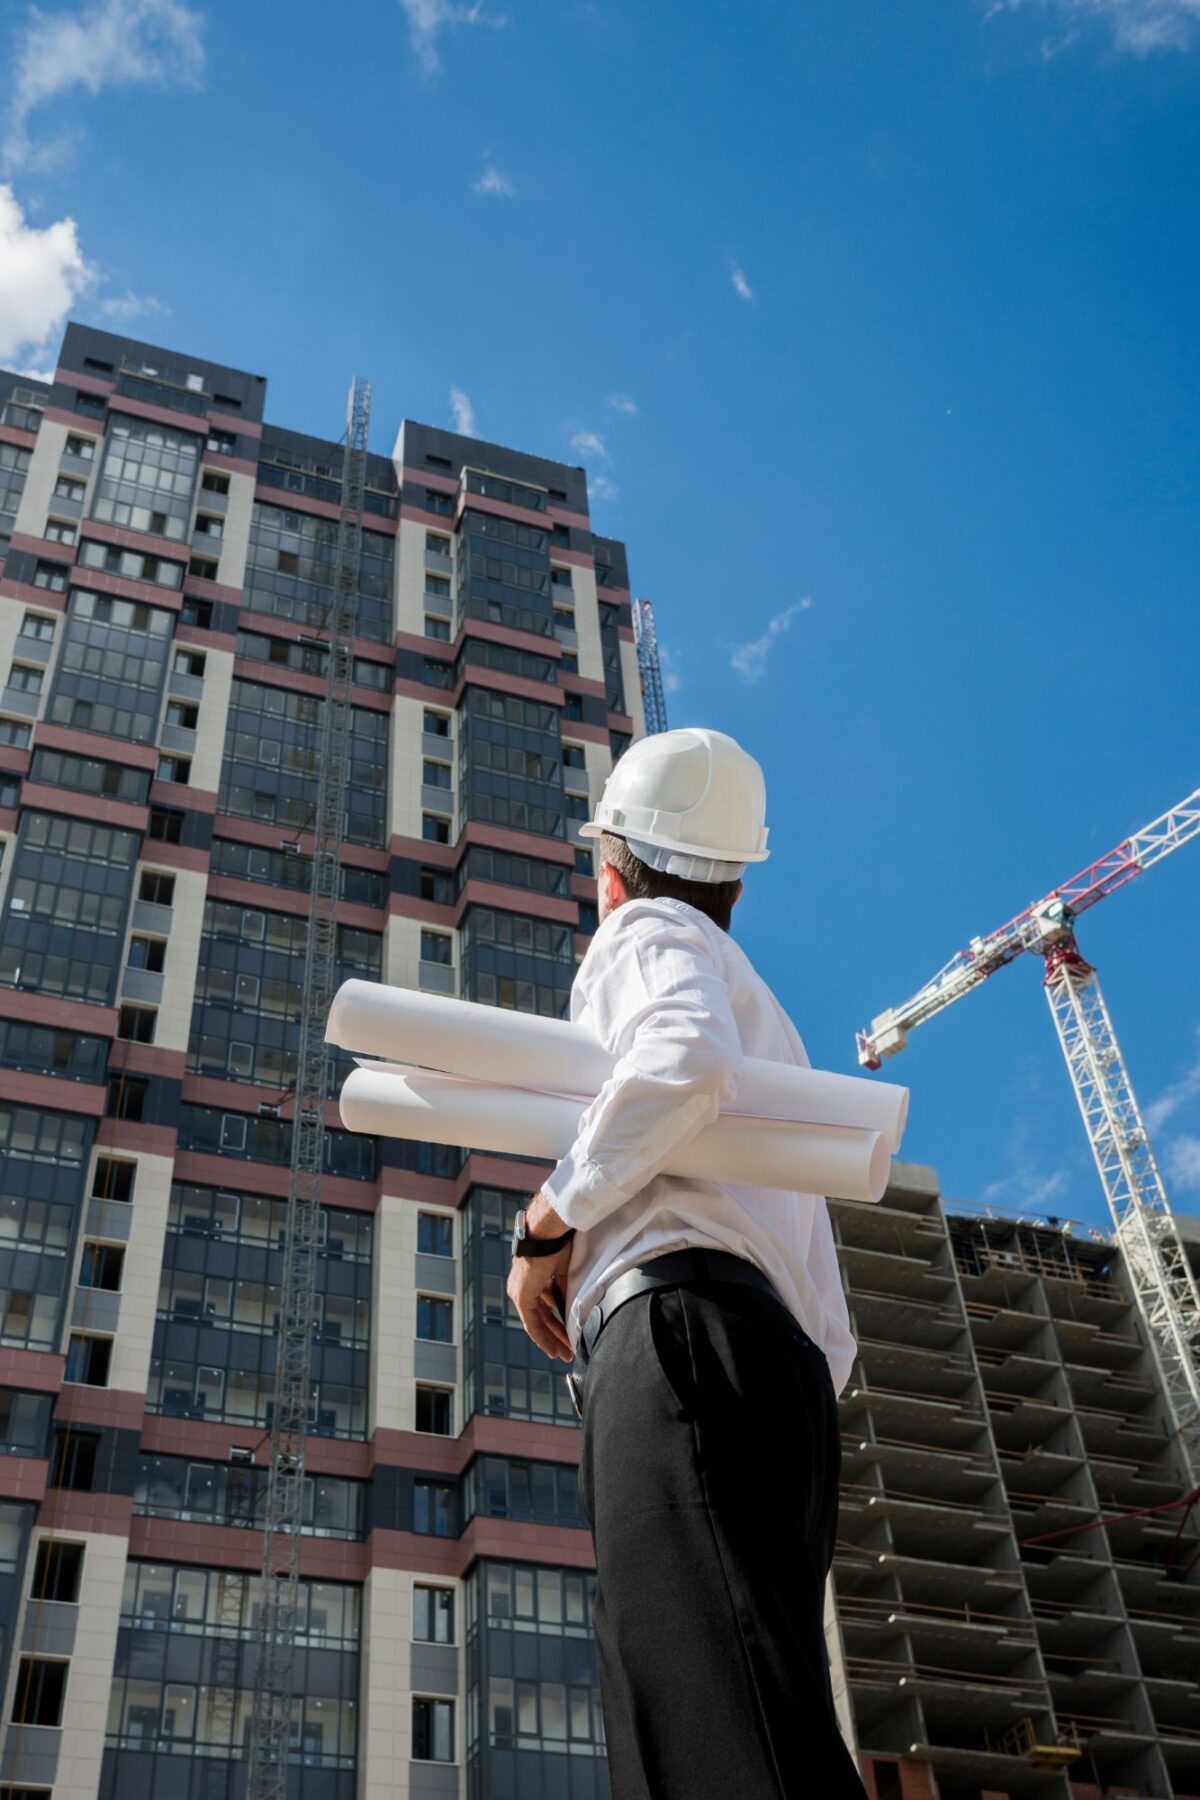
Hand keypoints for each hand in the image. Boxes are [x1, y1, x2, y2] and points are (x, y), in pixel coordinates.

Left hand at [507, 1191, 573, 1361]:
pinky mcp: (521, 1297)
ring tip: (564, 1354)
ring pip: (536, 1323)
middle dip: (555, 1335)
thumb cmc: (557, 1241)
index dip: (556, 1322)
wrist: (547, 1231)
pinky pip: (531, 1324)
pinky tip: (552, 1349)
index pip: (543, 1306)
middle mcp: (521, 1287)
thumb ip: (565, 1289)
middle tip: (567, 1351)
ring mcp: (519, 1292)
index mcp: (530, 1278)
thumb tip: (574, 1307)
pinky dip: (542, 1338)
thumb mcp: (564, 1270)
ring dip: (551, 1339)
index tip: (567, 1335)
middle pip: (540, 1317)